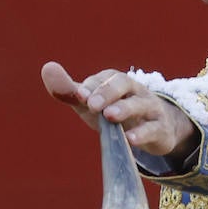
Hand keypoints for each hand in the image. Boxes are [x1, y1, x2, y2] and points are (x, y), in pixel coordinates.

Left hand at [41, 61, 199, 158]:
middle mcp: (135, 90)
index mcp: (116, 81)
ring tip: (110, 116)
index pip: (104, 78)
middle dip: (107, 92)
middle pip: (123, 83)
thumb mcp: (92, 104)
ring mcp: (150, 108)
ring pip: (139, 104)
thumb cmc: (116, 113)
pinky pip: (152, 129)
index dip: (92, 86)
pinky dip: (142, 133)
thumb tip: (47, 68)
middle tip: (91, 104)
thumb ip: (70, 91)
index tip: (79, 95)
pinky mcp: (160, 129)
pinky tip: (129, 140)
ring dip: (125, 108)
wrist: (155, 130)